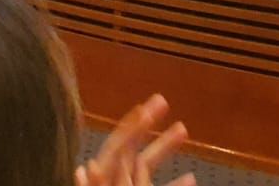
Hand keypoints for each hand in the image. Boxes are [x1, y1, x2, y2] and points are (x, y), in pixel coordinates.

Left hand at [75, 94, 194, 185]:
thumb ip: (98, 182)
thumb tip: (87, 166)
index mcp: (102, 174)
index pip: (116, 144)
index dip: (130, 125)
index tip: (144, 106)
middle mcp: (113, 176)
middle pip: (132, 145)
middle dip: (148, 122)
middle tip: (163, 100)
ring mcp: (124, 185)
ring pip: (145, 165)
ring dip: (164, 146)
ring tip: (183, 130)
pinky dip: (173, 183)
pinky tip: (190, 178)